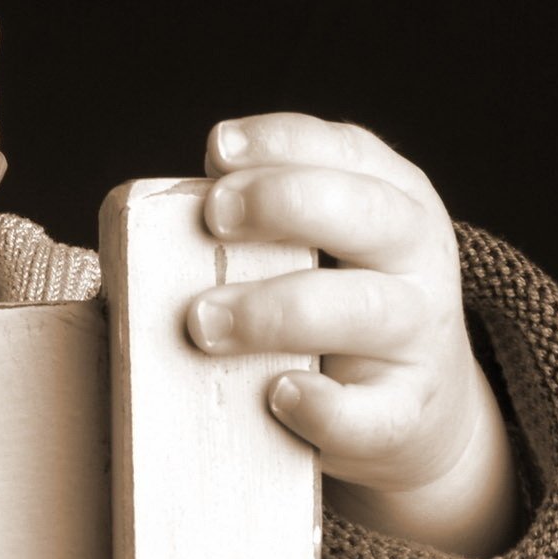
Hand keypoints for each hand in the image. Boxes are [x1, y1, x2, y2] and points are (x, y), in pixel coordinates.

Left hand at [186, 112, 519, 556]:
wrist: (416, 411)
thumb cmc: (331, 307)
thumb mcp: (316, 246)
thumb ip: (253, 222)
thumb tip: (137, 234)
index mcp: (393, 197)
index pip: (346, 149)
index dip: (281, 142)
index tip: (216, 151)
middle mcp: (416, 259)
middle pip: (368, 214)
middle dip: (284, 203)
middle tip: (212, 217)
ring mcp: (420, 339)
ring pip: (367, 310)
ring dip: (276, 310)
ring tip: (203, 320)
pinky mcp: (407, 416)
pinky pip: (375, 413)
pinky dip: (325, 406)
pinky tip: (278, 393)